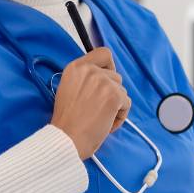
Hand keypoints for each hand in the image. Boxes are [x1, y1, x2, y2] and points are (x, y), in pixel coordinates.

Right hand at [49, 46, 131, 160]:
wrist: (66, 139)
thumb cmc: (67, 122)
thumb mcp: (68, 89)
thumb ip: (84, 79)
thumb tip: (106, 78)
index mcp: (76, 67)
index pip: (103, 53)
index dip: (109, 66)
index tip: (107, 80)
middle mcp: (89, 70)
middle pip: (115, 76)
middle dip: (111, 93)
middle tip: (98, 110)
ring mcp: (103, 81)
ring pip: (122, 90)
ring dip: (116, 105)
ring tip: (100, 118)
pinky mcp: (114, 95)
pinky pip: (127, 103)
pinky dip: (120, 116)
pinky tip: (106, 124)